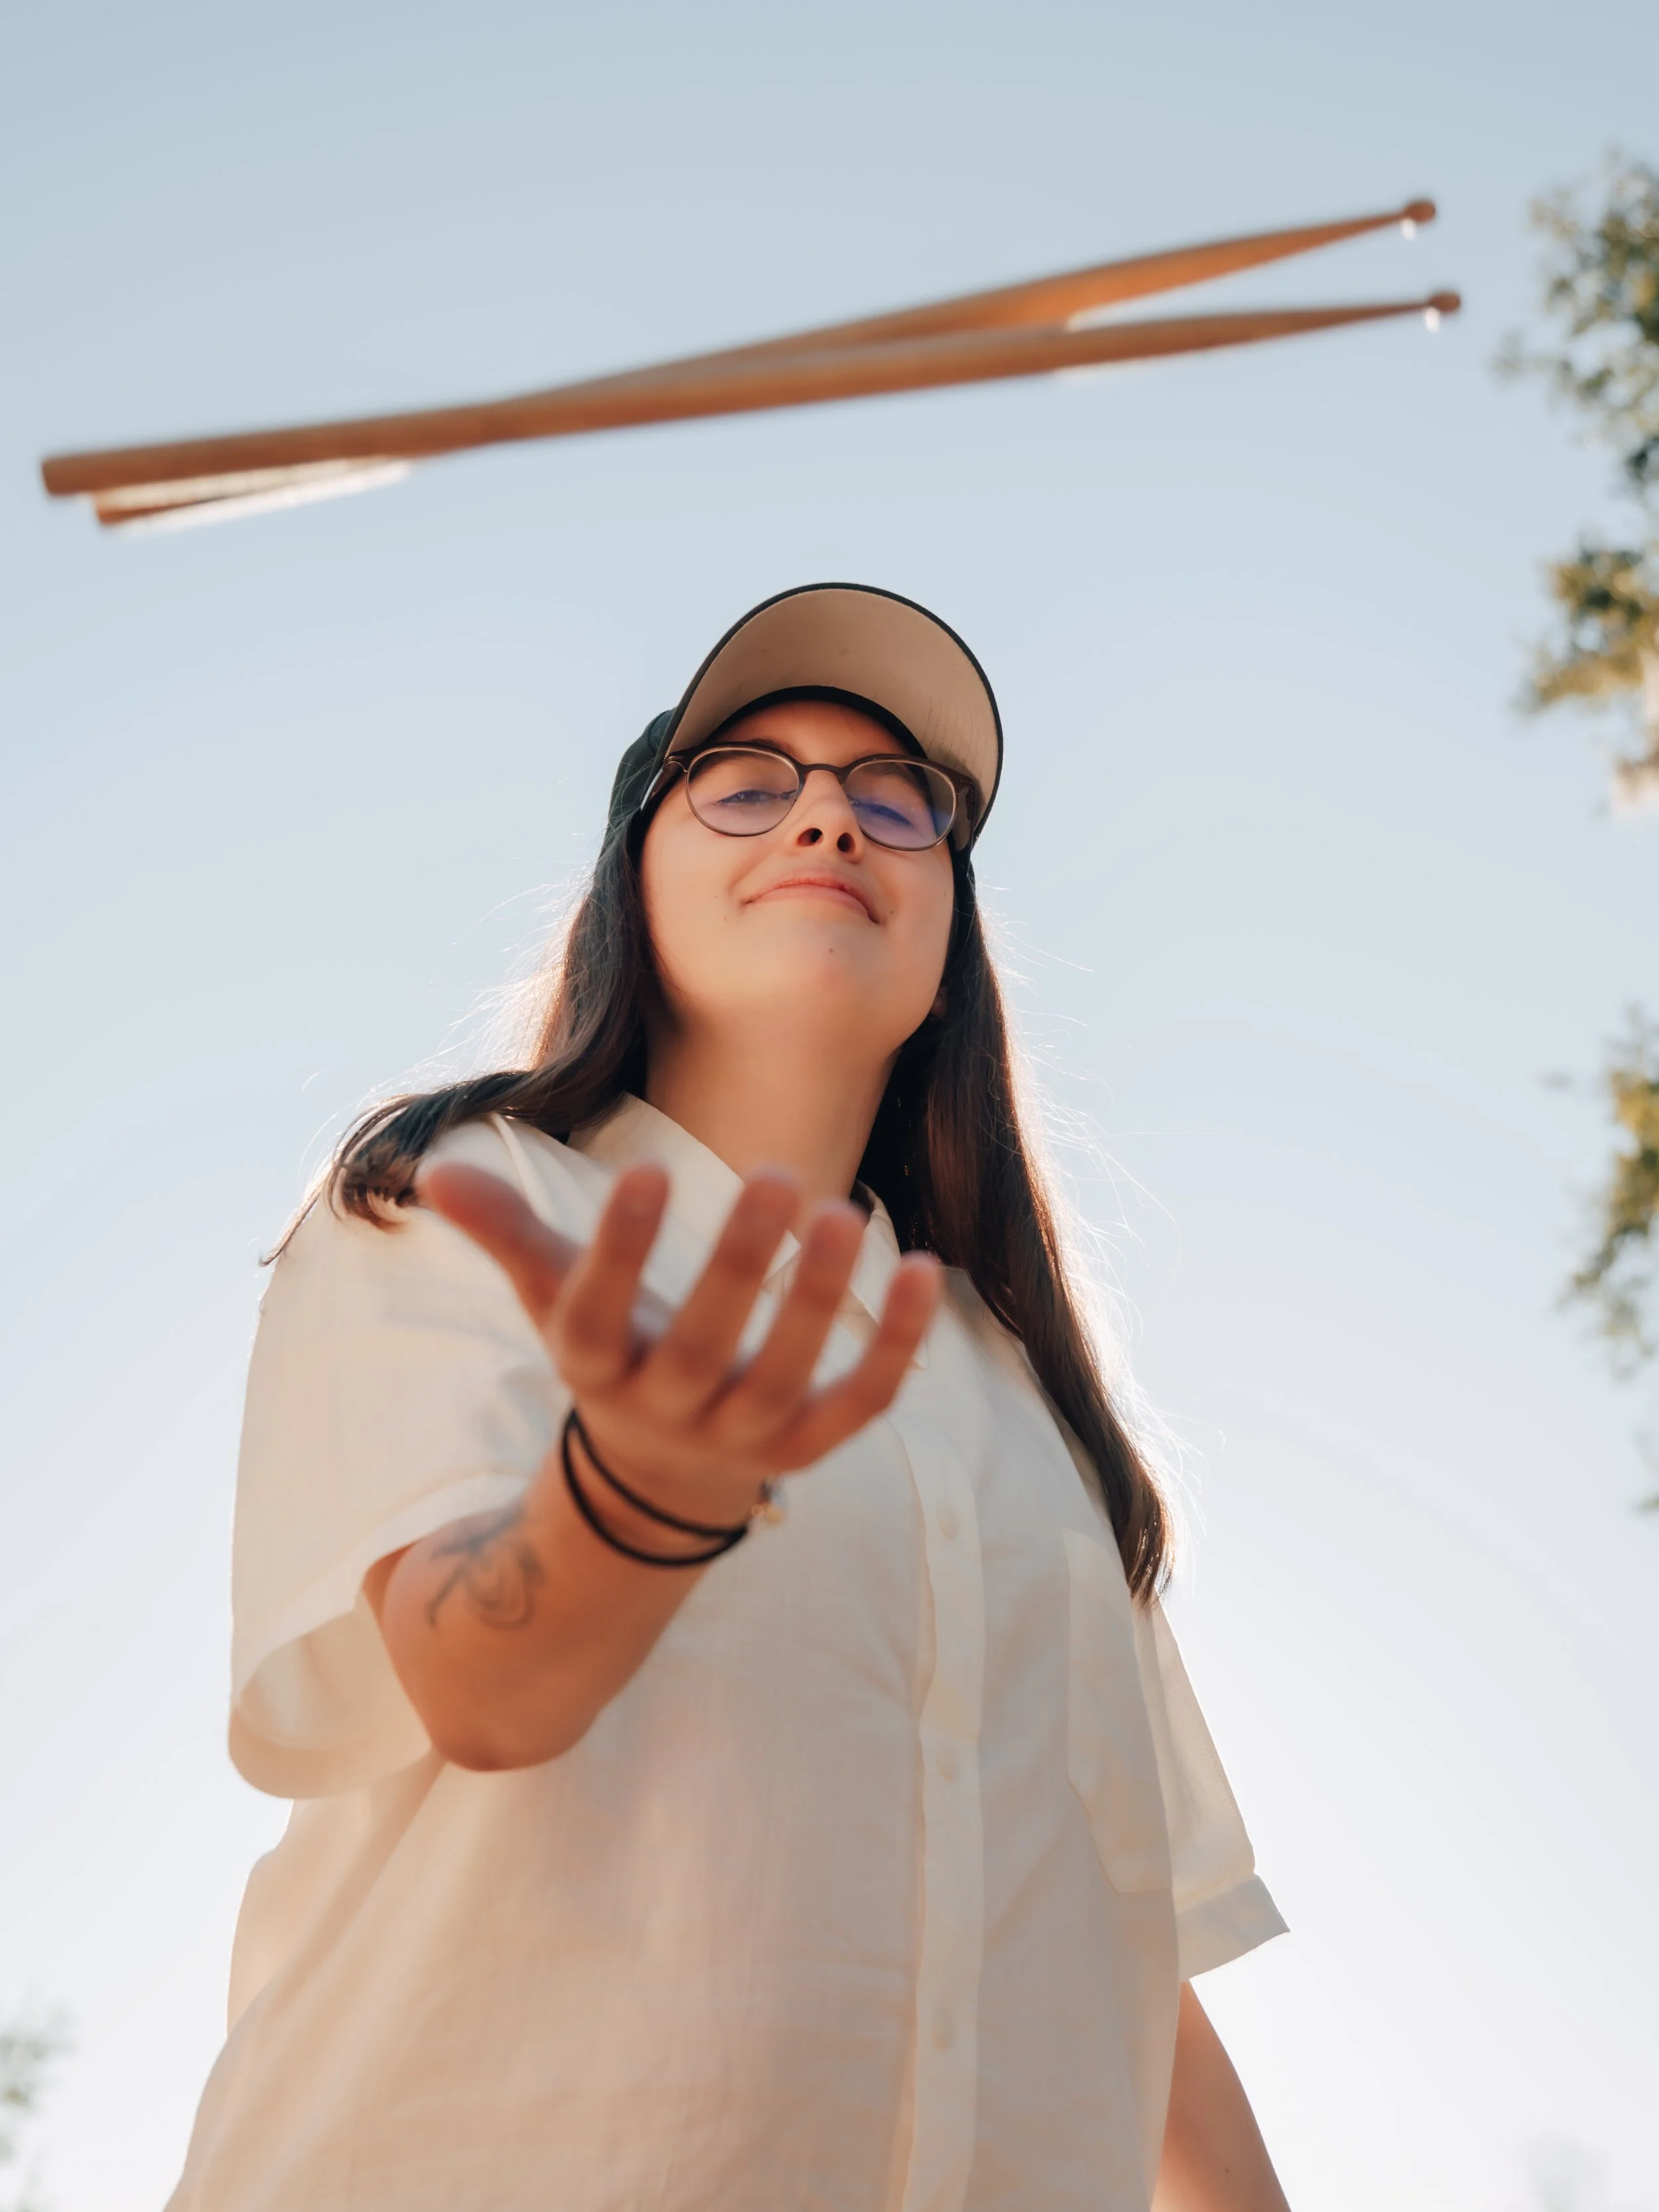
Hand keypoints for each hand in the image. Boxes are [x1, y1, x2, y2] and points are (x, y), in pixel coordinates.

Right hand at [420, 1157, 940, 1530]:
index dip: (619, 1252)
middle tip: (778, 1173)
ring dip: (819, 1300)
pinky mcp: (808, 1447)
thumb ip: (508, 1235)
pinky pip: (859, 1403)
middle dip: (739, 1267)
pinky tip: (924, 1268)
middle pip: (702, 1346)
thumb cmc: (612, 1352)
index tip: (647, 1172)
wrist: (656, 1482)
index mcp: (596, 1365)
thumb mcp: (555, 1299)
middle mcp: (666, 1408)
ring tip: (847, 1211)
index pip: (596, 1313)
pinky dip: (894, 1347)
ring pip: (785, 1377)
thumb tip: (431, 1170)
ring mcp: (741, 1435)